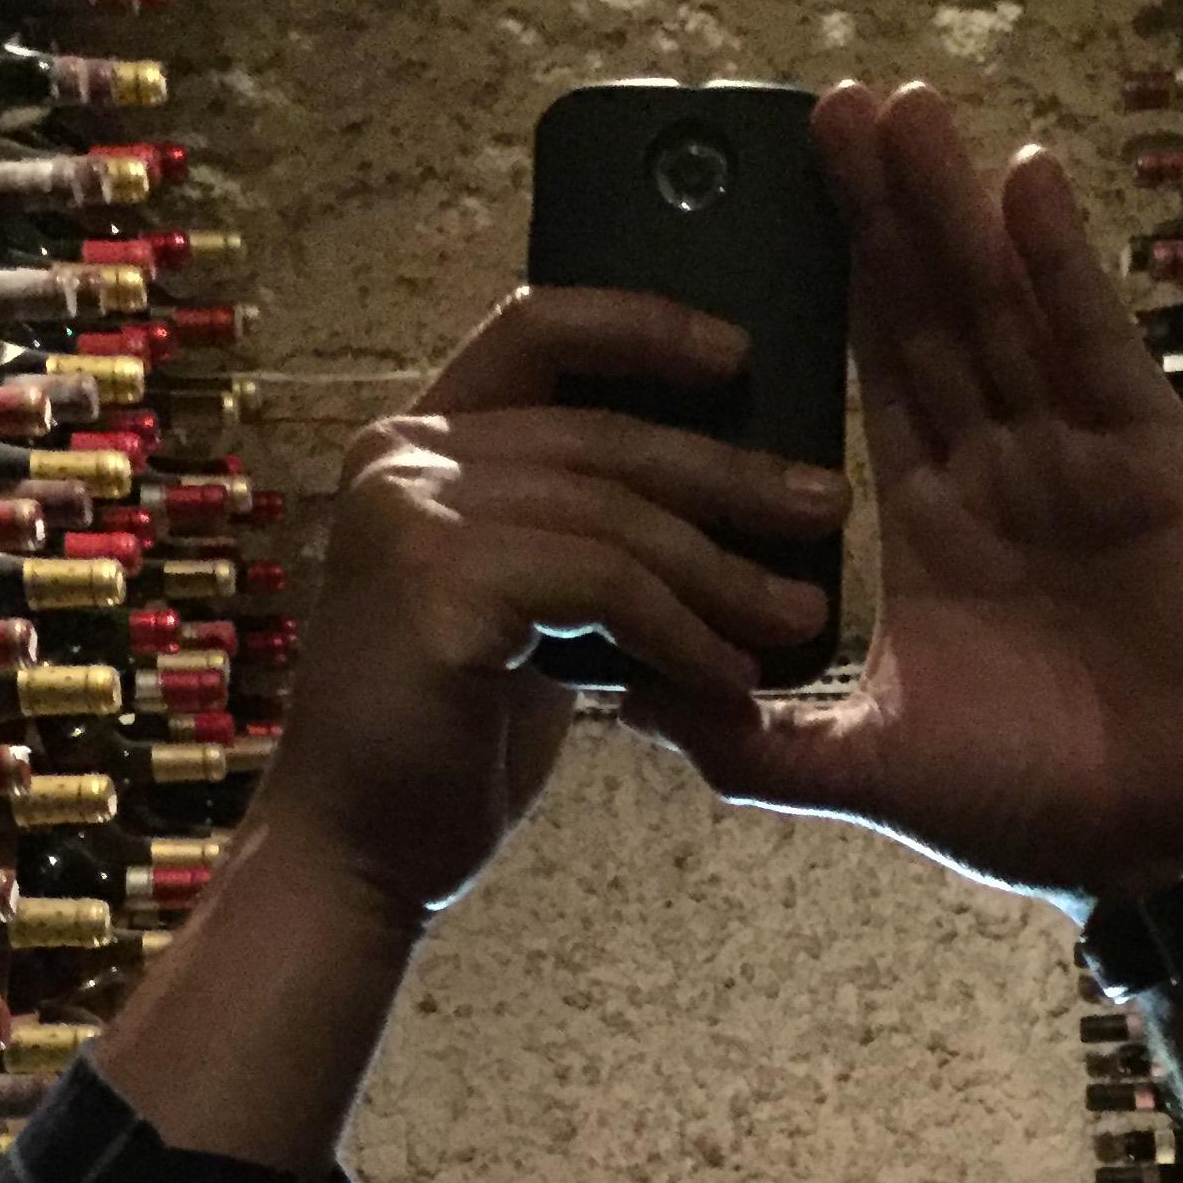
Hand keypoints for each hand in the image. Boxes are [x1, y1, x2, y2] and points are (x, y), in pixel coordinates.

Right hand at [246, 287, 851, 928]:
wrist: (359, 854)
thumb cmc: (446, 744)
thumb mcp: (522, 611)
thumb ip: (577, 541)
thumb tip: (710, 500)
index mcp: (417, 446)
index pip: (537, 331)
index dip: (643, 328)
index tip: (740, 356)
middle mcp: (401, 459)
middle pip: (601, 435)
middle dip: (727, 475)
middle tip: (824, 507)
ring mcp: (412, 516)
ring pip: (614, 517)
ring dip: (722, 575)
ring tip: (800, 620)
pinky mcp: (438, 587)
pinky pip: (603, 586)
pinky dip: (682, 634)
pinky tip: (730, 682)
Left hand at [615, 82, 1182, 915]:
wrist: (1163, 845)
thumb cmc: (1030, 808)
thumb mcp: (864, 768)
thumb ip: (749, 736)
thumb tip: (626, 708)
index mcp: (930, 525)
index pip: (866, 378)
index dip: (825, 288)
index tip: (768, 203)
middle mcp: (1000, 472)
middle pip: (928, 315)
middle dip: (877, 214)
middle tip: (820, 106)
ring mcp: (1077, 457)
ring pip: (1001, 307)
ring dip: (951, 207)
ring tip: (900, 106)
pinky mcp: (1149, 462)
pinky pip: (1094, 347)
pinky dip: (1061, 266)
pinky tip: (1021, 180)